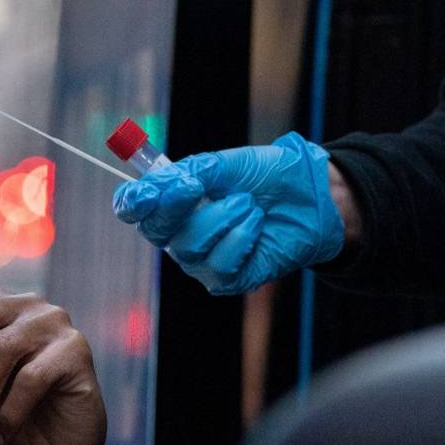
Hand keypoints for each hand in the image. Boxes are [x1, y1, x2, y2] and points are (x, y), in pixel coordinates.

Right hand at [112, 132, 345, 294]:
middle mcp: (181, 236)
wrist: (311, 197)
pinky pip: (219, 265)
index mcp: (174, 204)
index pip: (135, 210)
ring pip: (190, 246)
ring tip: (249, 205)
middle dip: (177, 206)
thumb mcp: (227, 164)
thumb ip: (191, 171)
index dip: (132, 203)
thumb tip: (159, 183)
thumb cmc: (268, 178)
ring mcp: (202, 261)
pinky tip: (256, 227)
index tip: (144, 193)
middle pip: (156, 231)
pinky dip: (241, 239)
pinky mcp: (227, 280)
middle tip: (198, 185)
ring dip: (224, 217)